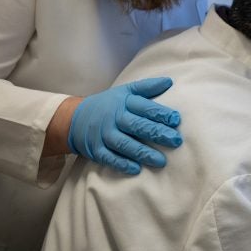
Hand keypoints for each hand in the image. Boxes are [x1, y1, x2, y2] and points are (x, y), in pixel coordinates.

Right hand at [68, 77, 182, 174]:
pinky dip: (122, 164)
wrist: (74, 118)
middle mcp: (114, 118)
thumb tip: (170, 81)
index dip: (161, 113)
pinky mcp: (97, 150)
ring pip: (125, 144)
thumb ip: (147, 87)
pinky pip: (110, 158)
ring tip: (161, 161)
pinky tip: (136, 169)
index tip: (176, 120)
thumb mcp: (125, 91)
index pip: (145, 107)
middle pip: (137, 126)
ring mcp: (104, 135)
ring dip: (143, 153)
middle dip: (157, 133)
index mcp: (123, 103)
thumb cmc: (108, 105)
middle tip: (176, 140)